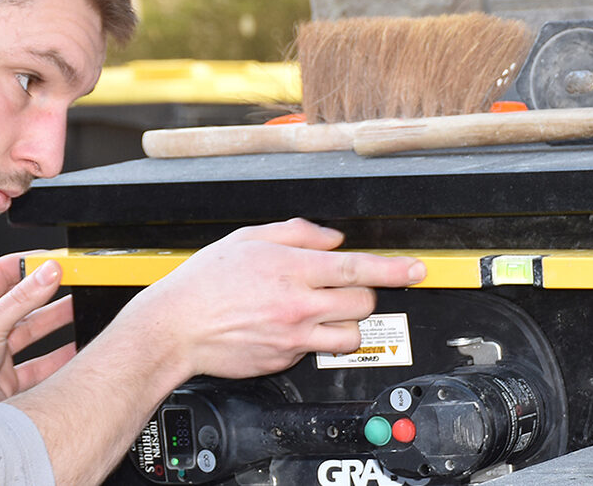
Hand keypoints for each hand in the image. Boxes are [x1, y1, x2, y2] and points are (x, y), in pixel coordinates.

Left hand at [0, 252, 75, 409]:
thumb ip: (21, 299)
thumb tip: (49, 271)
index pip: (3, 272)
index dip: (30, 263)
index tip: (56, 258)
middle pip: (23, 300)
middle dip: (49, 291)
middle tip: (74, 281)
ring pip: (34, 330)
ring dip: (57, 320)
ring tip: (81, 309)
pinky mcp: (8, 378)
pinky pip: (40, 363)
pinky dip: (59, 357)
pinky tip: (74, 350)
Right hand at [119, 218, 425, 379]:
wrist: (175, 328)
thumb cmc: (205, 282)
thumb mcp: (247, 238)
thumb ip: (296, 232)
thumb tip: (331, 238)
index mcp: (292, 269)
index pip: (359, 267)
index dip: (395, 268)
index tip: (417, 268)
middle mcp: (298, 304)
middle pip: (364, 303)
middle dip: (364, 293)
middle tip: (346, 287)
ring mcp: (294, 337)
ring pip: (351, 335)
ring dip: (347, 322)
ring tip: (323, 312)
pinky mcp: (286, 359)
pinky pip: (317, 350)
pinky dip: (314, 338)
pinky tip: (289, 326)